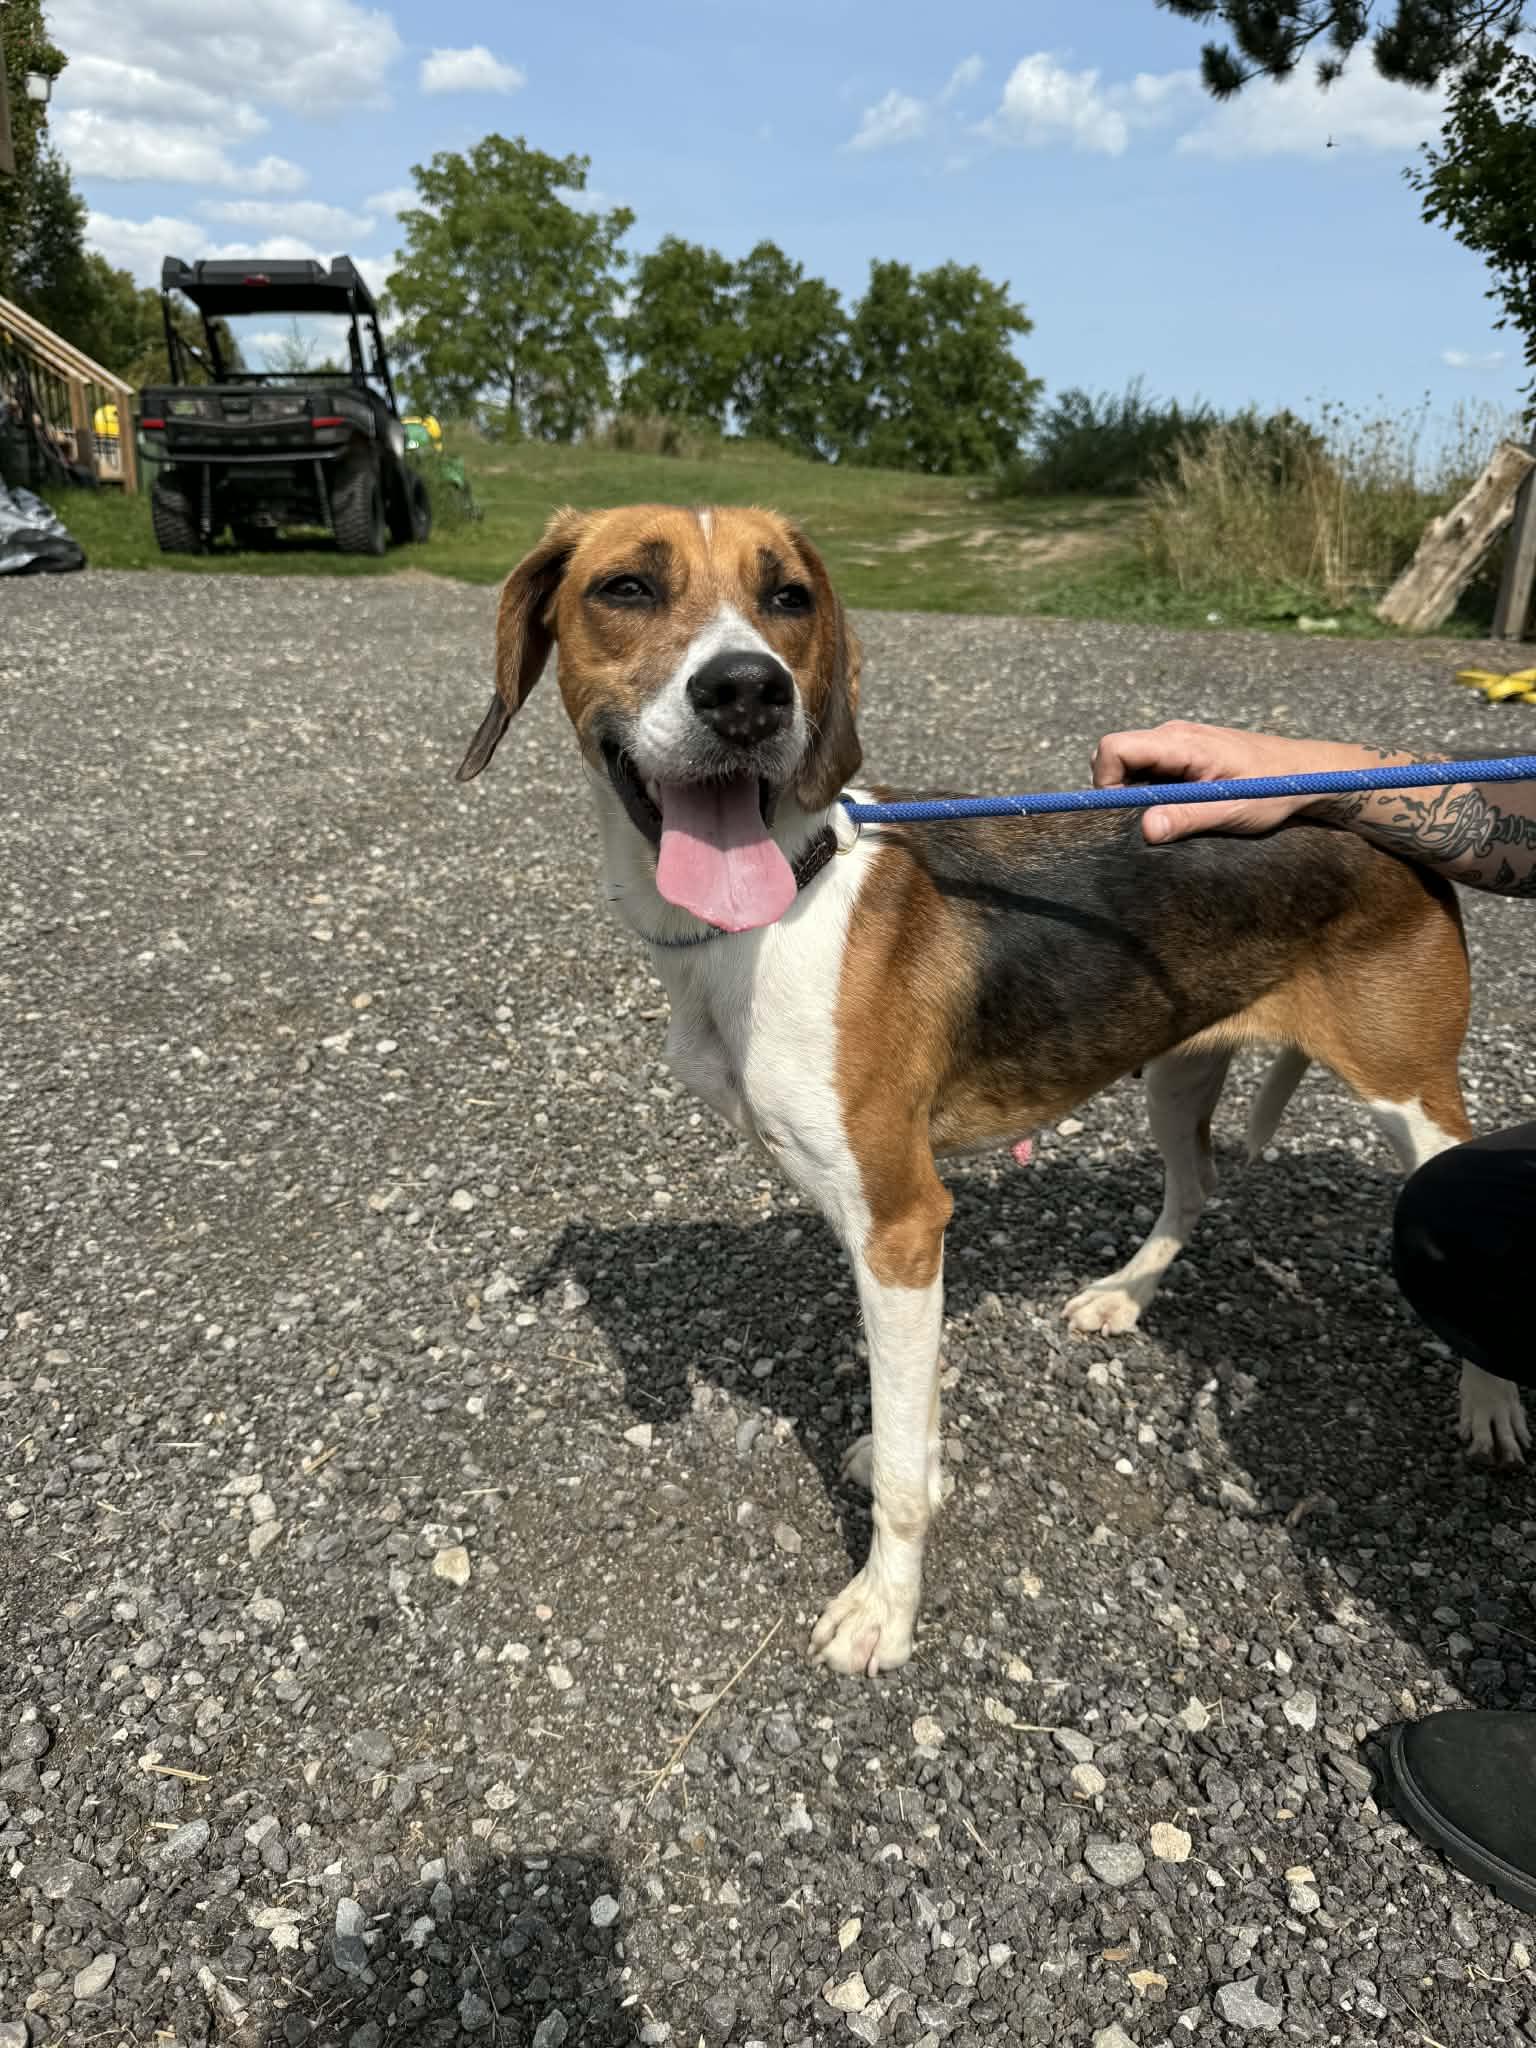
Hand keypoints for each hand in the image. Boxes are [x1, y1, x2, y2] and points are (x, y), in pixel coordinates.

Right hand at [1090, 720, 1368, 843]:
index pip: (1113, 749)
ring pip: (1130, 763)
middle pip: (1114, 755)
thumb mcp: (1231, 810)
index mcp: (1180, 743)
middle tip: (1145, 819)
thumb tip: (1144, 830)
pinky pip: (1149, 768)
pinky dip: (1151, 790)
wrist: (1308, 773)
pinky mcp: (1184, 753)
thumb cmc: (1274, 788)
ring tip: (1169, 814)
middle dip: (1116, 790)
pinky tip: (1181, 806)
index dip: (1106, 783)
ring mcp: (1178, 742)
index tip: (1123, 815)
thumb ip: (1185, 818)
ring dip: (1135, 792)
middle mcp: (1172, 735)